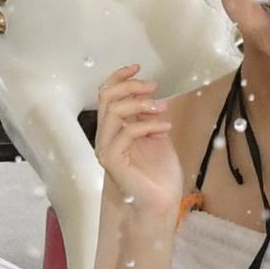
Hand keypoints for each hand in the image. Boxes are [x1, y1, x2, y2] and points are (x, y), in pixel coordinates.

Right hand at [94, 66, 186, 225]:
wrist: (162, 201)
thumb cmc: (159, 173)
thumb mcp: (157, 134)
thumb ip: (149, 114)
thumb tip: (151, 92)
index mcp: (113, 129)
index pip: (105, 95)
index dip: (119, 77)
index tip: (138, 67)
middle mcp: (105, 137)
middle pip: (106, 97)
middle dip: (131, 86)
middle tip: (154, 86)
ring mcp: (106, 149)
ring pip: (114, 111)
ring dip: (141, 104)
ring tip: (162, 108)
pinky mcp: (111, 160)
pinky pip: (126, 132)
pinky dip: (147, 125)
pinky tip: (164, 128)